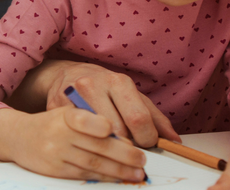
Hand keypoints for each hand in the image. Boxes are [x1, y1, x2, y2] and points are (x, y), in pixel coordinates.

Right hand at [0, 106, 147, 181]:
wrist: (19, 136)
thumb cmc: (54, 123)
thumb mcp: (68, 111)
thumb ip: (93, 118)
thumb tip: (123, 135)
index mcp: (65, 114)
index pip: (82, 119)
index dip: (99, 125)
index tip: (114, 129)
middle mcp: (59, 132)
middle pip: (96, 146)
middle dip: (123, 155)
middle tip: (142, 160)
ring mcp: (56, 152)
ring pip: (93, 164)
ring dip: (119, 170)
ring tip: (137, 173)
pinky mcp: (55, 169)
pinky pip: (84, 174)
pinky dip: (104, 177)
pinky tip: (117, 177)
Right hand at [39, 61, 178, 146]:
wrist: (64, 76)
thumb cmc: (103, 88)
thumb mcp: (131, 95)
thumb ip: (154, 117)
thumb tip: (173, 140)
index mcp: (116, 81)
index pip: (138, 118)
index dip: (147, 139)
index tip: (147, 145)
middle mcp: (92, 86)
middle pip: (117, 132)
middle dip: (128, 147)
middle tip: (132, 151)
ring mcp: (71, 98)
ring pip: (97, 140)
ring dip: (110, 153)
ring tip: (116, 151)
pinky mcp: (55, 111)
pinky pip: (77, 140)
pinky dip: (89, 150)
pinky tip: (94, 146)